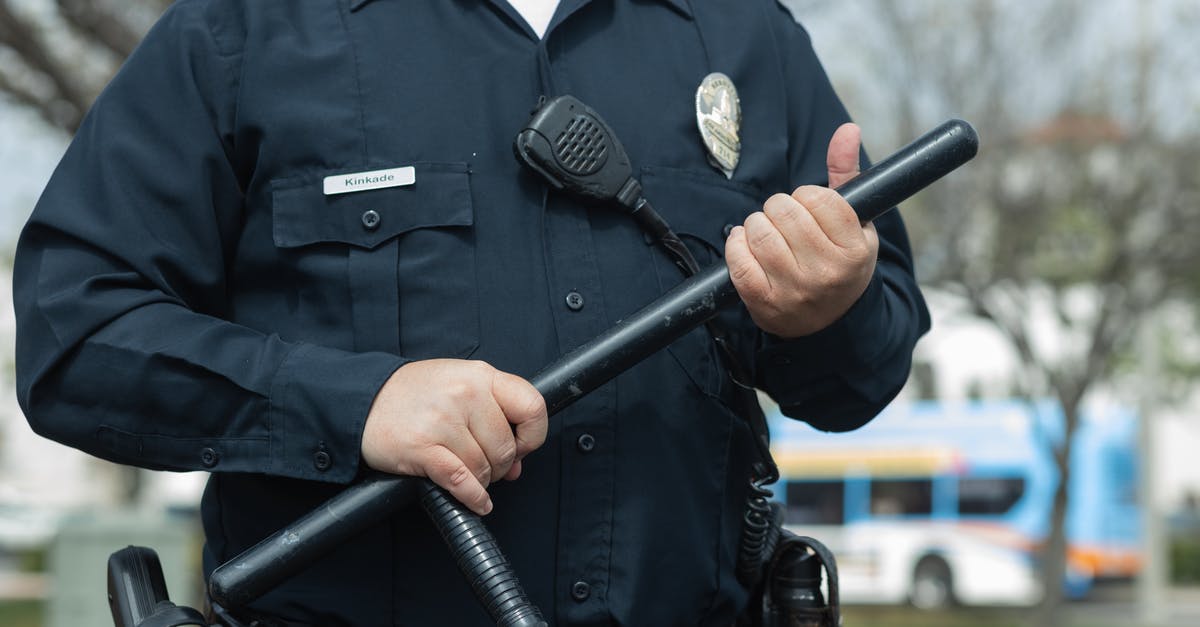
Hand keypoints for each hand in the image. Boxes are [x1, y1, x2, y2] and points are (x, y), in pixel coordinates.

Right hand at [361, 359, 547, 514]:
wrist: (362, 399)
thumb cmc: (413, 394)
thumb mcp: (459, 388)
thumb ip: (493, 418)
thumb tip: (518, 464)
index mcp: (480, 375)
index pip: (533, 406)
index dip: (532, 435)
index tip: (522, 447)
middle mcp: (465, 394)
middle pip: (506, 446)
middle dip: (500, 466)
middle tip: (485, 465)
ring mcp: (442, 420)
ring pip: (483, 467)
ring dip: (481, 480)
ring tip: (467, 473)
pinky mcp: (422, 448)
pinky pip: (461, 481)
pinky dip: (473, 497)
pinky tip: (476, 501)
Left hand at [724, 123, 878, 337]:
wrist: (829, 323)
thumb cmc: (840, 263)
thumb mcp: (856, 224)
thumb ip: (847, 175)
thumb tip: (847, 129)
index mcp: (854, 250)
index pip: (818, 198)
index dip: (807, 197)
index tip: (809, 209)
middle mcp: (826, 272)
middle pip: (784, 210)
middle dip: (779, 208)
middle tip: (784, 221)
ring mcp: (794, 289)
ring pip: (758, 231)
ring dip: (756, 225)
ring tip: (766, 233)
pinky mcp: (763, 303)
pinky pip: (737, 260)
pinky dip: (736, 245)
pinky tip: (745, 245)